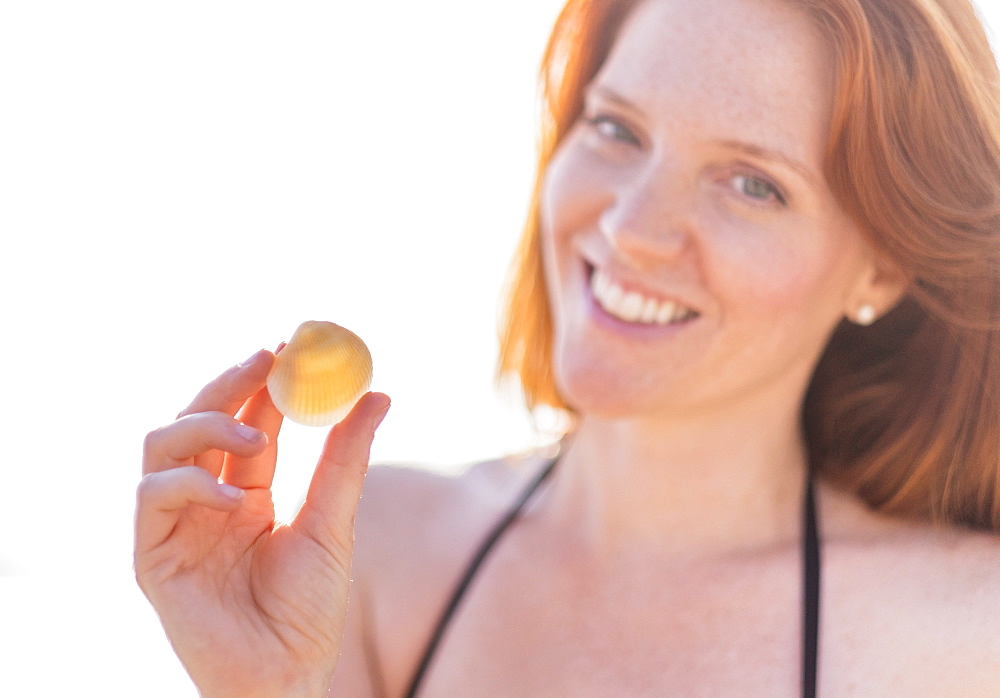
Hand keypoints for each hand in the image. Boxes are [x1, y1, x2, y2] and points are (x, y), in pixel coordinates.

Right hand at [134, 349, 389, 696]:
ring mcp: (177, 525)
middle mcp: (207, 502)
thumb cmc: (309, 609)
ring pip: (164, 445)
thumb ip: (346, 459)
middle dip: (229, 385)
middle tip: (266, 360)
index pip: (248, 424)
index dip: (263, 384)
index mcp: (248, 493)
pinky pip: (153, 496)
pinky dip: (191, 484)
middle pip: (200, 421)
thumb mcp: (333, 521)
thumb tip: (378, 394)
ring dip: (208, 426)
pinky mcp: (151, 554)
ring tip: (259, 438)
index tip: (288, 348)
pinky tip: (236, 500)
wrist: (284, 674)